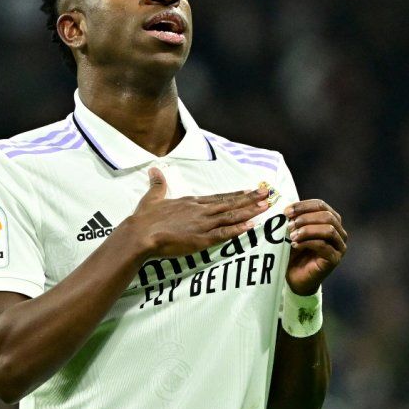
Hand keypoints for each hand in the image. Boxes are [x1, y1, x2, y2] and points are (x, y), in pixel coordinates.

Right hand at [118, 167, 269, 258]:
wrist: (140, 234)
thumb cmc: (145, 218)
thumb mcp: (152, 197)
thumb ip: (158, 184)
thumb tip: (154, 169)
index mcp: (191, 202)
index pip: (219, 197)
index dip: (236, 194)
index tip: (250, 190)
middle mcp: (201, 210)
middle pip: (230, 203)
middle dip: (250, 199)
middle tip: (267, 194)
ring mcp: (202, 224)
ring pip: (231, 216)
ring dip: (249, 211)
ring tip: (265, 206)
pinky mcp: (201, 239)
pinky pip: (224, 234)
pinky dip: (238, 229)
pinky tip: (251, 226)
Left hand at [285, 199, 346, 295]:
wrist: (295, 277)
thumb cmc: (295, 252)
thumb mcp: (295, 231)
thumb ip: (296, 218)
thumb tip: (288, 207)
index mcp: (331, 220)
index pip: (321, 205)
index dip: (303, 206)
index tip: (286, 211)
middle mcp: (339, 232)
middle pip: (327, 216)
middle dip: (306, 218)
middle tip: (289, 224)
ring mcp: (339, 246)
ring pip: (328, 230)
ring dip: (308, 230)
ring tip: (292, 236)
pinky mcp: (335, 259)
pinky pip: (324, 246)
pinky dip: (307, 243)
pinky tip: (296, 245)